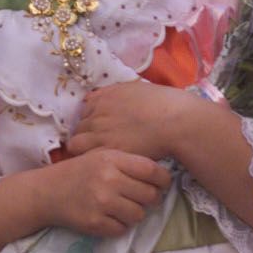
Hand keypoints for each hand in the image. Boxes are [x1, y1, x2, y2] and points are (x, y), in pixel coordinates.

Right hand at [32, 148, 170, 237]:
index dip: (163, 179)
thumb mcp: (100, 157)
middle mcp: (107, 180)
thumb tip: (162, 177)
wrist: (45, 192)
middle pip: (150, 195)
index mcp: (111, 160)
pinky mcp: (95, 222)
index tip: (162, 184)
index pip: (151, 170)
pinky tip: (107, 216)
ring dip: (134, 214)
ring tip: (121, 207)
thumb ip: (128, 163)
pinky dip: (118, 226)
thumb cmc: (78, 172)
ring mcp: (101, 202)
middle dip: (149, 199)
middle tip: (140, 198)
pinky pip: (122, 229)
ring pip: (139, 215)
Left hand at [67, 80, 196, 161]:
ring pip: (76, 144)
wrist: (176, 122)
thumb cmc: (163, 104)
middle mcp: (97, 114)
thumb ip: (112, 93)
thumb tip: (92, 97)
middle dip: (86, 135)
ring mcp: (100, 133)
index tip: (99, 130)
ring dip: (84, 149)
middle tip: (99, 145)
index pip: (83, 112)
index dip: (90, 122)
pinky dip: (91, 160)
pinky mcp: (107, 151)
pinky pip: (86, 157)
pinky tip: (103, 163)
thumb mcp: (134, 88)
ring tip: (98, 155)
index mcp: (103, 98)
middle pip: (78, 128)